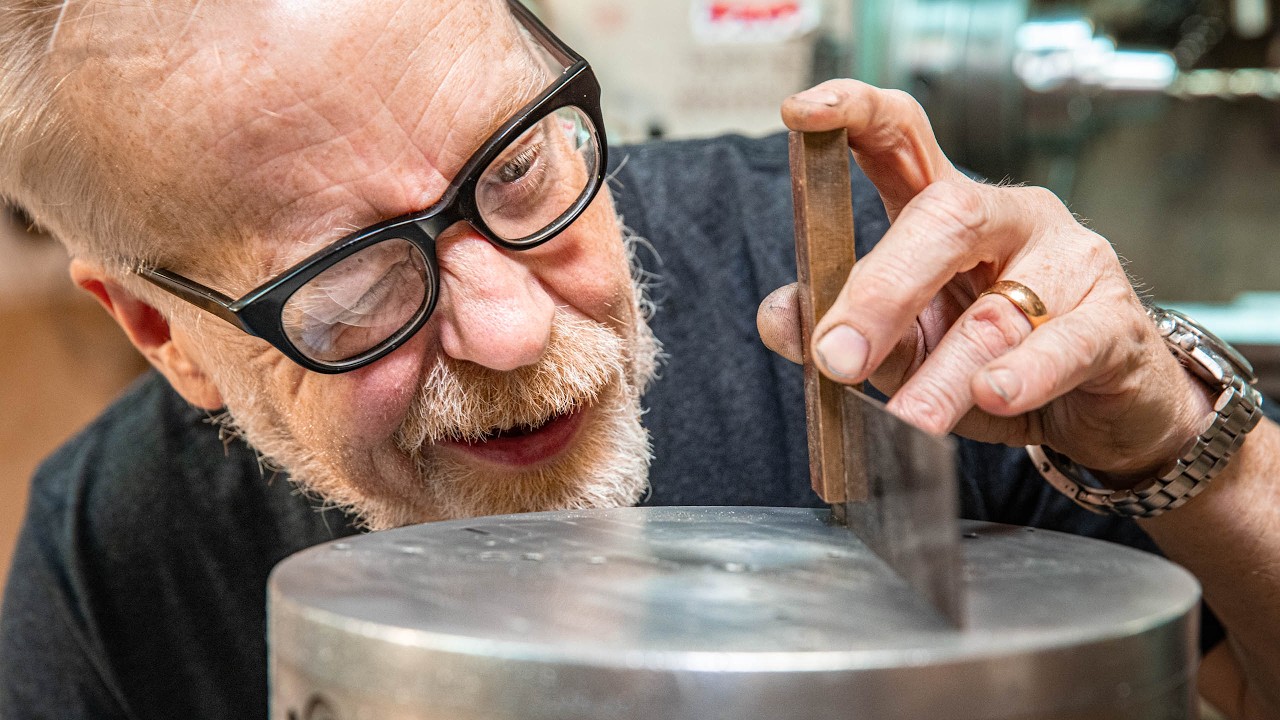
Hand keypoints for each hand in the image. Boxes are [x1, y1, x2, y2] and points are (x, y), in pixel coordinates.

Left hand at [758, 79, 1211, 479]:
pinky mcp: (1114, 322)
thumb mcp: (905, 349)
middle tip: (837, 356)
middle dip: (883, 289)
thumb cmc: (991, 365)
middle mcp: (1010, 217)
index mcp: (947, 210)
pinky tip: (994, 394)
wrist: (1100, 410)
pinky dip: (1025, 373)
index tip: (802, 114)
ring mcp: (1070, 262)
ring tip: (909, 416)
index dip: (854, 115)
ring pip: (996, 309)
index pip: (902, 137)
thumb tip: (780, 316)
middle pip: (945, 216)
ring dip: (944, 371)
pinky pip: (1067, 344)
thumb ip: (846, 329)